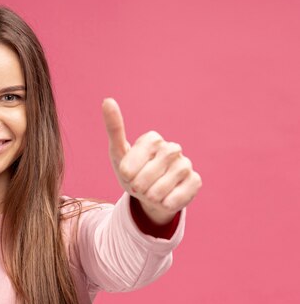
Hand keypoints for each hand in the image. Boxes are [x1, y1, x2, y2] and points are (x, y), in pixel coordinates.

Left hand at [102, 98, 201, 224]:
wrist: (150, 196)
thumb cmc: (132, 173)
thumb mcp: (118, 153)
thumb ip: (114, 127)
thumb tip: (107, 100)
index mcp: (153, 139)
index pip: (130, 165)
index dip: (126, 175)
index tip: (128, 173)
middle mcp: (172, 148)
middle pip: (144, 178)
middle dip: (137, 187)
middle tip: (140, 185)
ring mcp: (186, 164)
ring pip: (159, 190)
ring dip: (150, 196)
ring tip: (152, 191)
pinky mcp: (195, 181)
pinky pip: (174, 199)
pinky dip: (165, 203)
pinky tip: (165, 198)